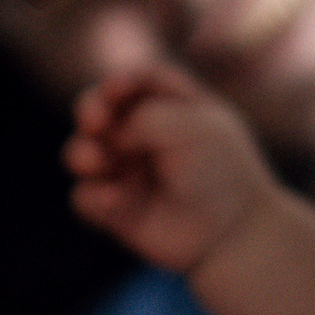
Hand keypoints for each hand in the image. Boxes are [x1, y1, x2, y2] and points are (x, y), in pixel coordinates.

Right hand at [63, 64, 277, 275]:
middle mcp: (146, 137)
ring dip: (82, 152)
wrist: (233, 233)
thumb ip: (140, 116)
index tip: (116, 91)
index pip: (135, 81)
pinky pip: (84, 196)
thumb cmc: (219, 172)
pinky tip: (114, 200)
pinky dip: (93, 195)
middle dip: (90, 110)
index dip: (119, 82)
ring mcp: (129, 172)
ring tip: (94, 162)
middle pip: (100, 110)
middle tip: (95, 121)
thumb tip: (109, 138)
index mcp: (173, 107)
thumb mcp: (186, 126)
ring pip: (83, 152)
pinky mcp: (117, 209)